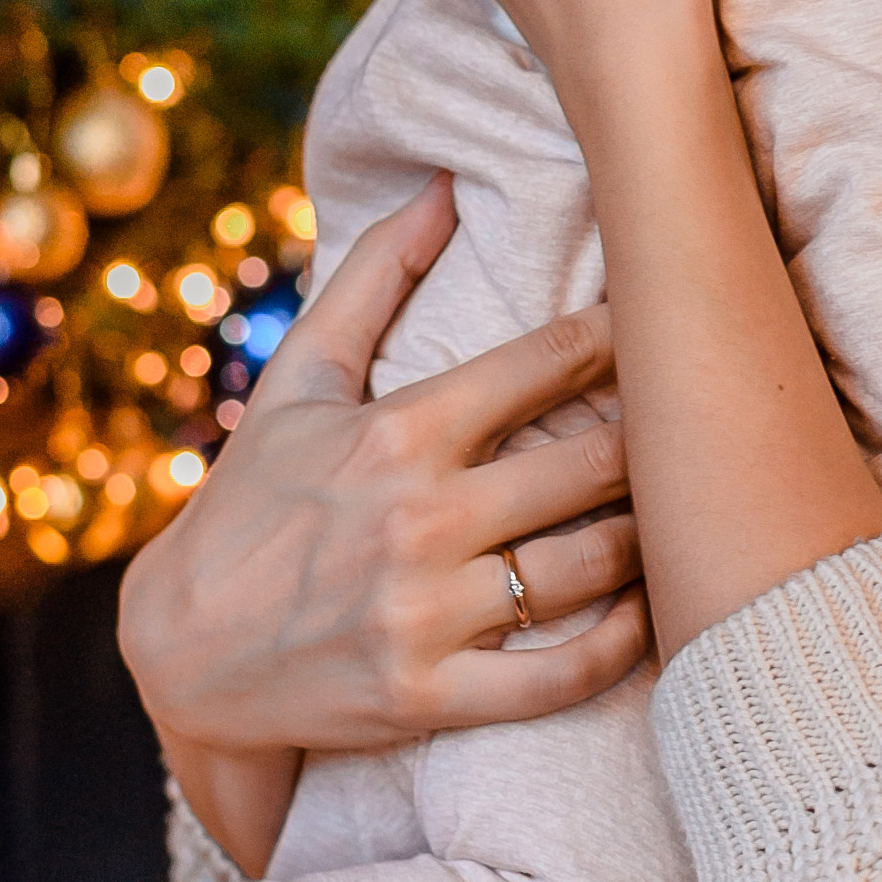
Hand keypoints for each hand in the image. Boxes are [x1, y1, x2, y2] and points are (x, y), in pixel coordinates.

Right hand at [119, 176, 649, 770]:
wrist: (177, 653)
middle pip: (594, 463)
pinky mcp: (427, 696)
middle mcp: (418, 518)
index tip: (670, 324)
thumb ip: (375, 278)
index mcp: (397, 430)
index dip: (624, 337)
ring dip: (654, 538)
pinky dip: (626, 646)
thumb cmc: (251, 502)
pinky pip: (564, 676)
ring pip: (593, 566)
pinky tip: (651, 612)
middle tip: (704, 426)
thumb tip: (444, 186)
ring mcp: (425, 612)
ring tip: (688, 515)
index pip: (547, 362)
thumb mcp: (297, 381)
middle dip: (660, 440)